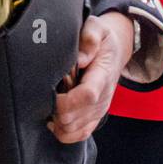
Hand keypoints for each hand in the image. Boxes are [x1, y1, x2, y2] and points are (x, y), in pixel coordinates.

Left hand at [49, 12, 134, 144]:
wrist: (115, 52)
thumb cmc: (102, 40)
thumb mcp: (97, 28)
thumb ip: (90, 38)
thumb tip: (80, 58)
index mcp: (102, 75)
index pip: (88, 95)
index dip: (66, 101)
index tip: (51, 93)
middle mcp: (102, 98)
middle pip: (76, 119)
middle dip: (55, 110)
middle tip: (47, 93)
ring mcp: (99, 110)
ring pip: (74, 131)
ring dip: (57, 120)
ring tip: (49, 103)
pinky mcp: (94, 118)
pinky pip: (78, 135)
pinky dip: (63, 132)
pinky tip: (53, 117)